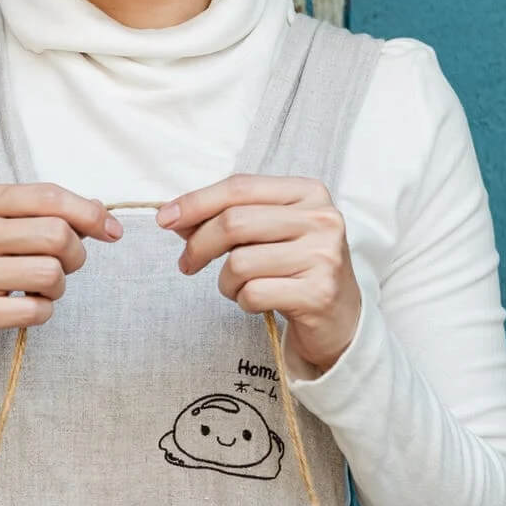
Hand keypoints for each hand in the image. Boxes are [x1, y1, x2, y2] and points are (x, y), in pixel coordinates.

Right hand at [0, 183, 120, 399]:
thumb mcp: (1, 228)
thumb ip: (47, 215)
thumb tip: (101, 211)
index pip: (48, 196)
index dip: (90, 213)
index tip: (111, 230)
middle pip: (56, 234)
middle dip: (75, 254)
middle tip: (66, 265)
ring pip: (50, 273)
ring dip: (58, 286)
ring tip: (40, 288)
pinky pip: (36, 310)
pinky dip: (43, 311)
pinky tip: (25, 307)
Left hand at [158, 174, 359, 373]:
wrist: (341, 318)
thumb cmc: (295, 268)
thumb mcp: (267, 233)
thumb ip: (227, 218)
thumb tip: (174, 217)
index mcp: (308, 192)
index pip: (240, 187)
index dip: (196, 202)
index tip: (164, 219)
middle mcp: (321, 219)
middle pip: (234, 222)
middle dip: (199, 246)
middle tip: (187, 264)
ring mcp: (323, 256)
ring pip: (239, 262)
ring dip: (225, 282)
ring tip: (239, 287)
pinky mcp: (318, 293)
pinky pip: (253, 294)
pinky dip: (243, 302)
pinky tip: (259, 302)